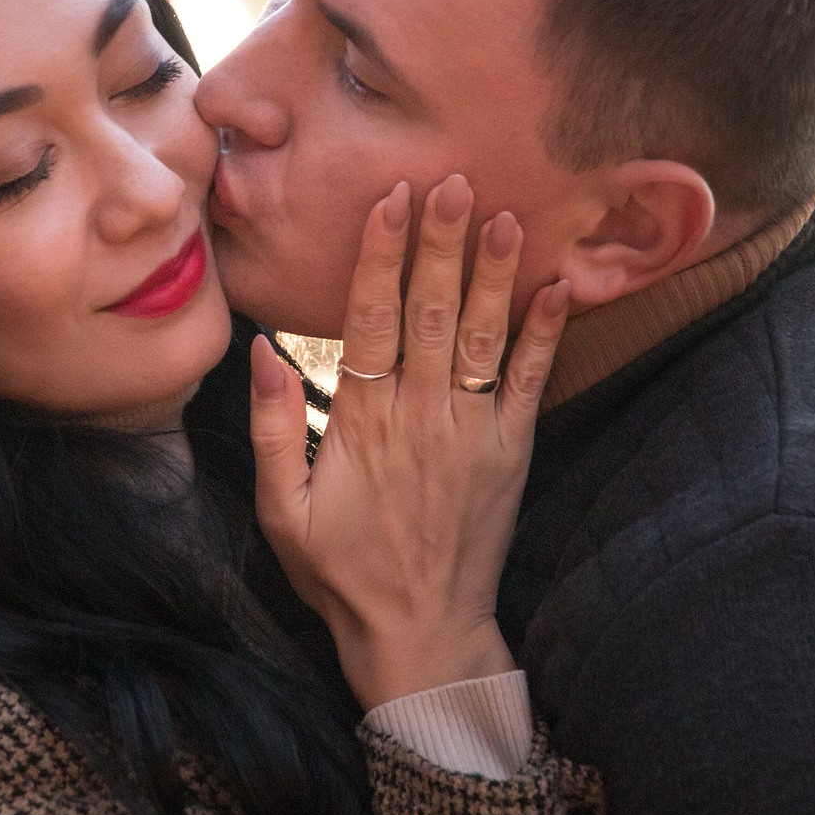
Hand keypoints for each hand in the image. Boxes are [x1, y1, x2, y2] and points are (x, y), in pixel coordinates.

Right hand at [249, 176, 570, 709]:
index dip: (382, 256)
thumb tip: (260, 351)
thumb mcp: (280, 510)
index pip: (372, 320)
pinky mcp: (511, 453)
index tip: (392, 200)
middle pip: (432, 313)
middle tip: (455, 180)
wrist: (419, 634)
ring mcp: (472, 434)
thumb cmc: (341, 572)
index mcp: (362, 424)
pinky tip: (554, 286)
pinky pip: (528, 382)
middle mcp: (421, 418)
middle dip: (443, 243)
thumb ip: (270, 428)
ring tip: (505, 213)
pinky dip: (543, 333)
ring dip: (493, 273)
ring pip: (482, 337)